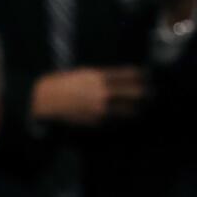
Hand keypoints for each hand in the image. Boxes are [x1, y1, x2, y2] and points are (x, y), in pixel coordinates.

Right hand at [31, 67, 148, 125]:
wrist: (45, 101)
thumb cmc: (62, 83)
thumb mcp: (83, 73)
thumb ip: (103, 76)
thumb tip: (121, 79)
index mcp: (100, 77)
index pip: (131, 75)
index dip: (143, 75)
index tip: (147, 76)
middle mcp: (104, 93)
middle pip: (136, 93)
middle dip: (146, 93)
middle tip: (151, 94)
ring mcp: (101, 109)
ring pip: (130, 111)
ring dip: (137, 109)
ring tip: (141, 108)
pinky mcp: (96, 122)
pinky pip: (116, 121)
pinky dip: (122, 120)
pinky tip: (123, 118)